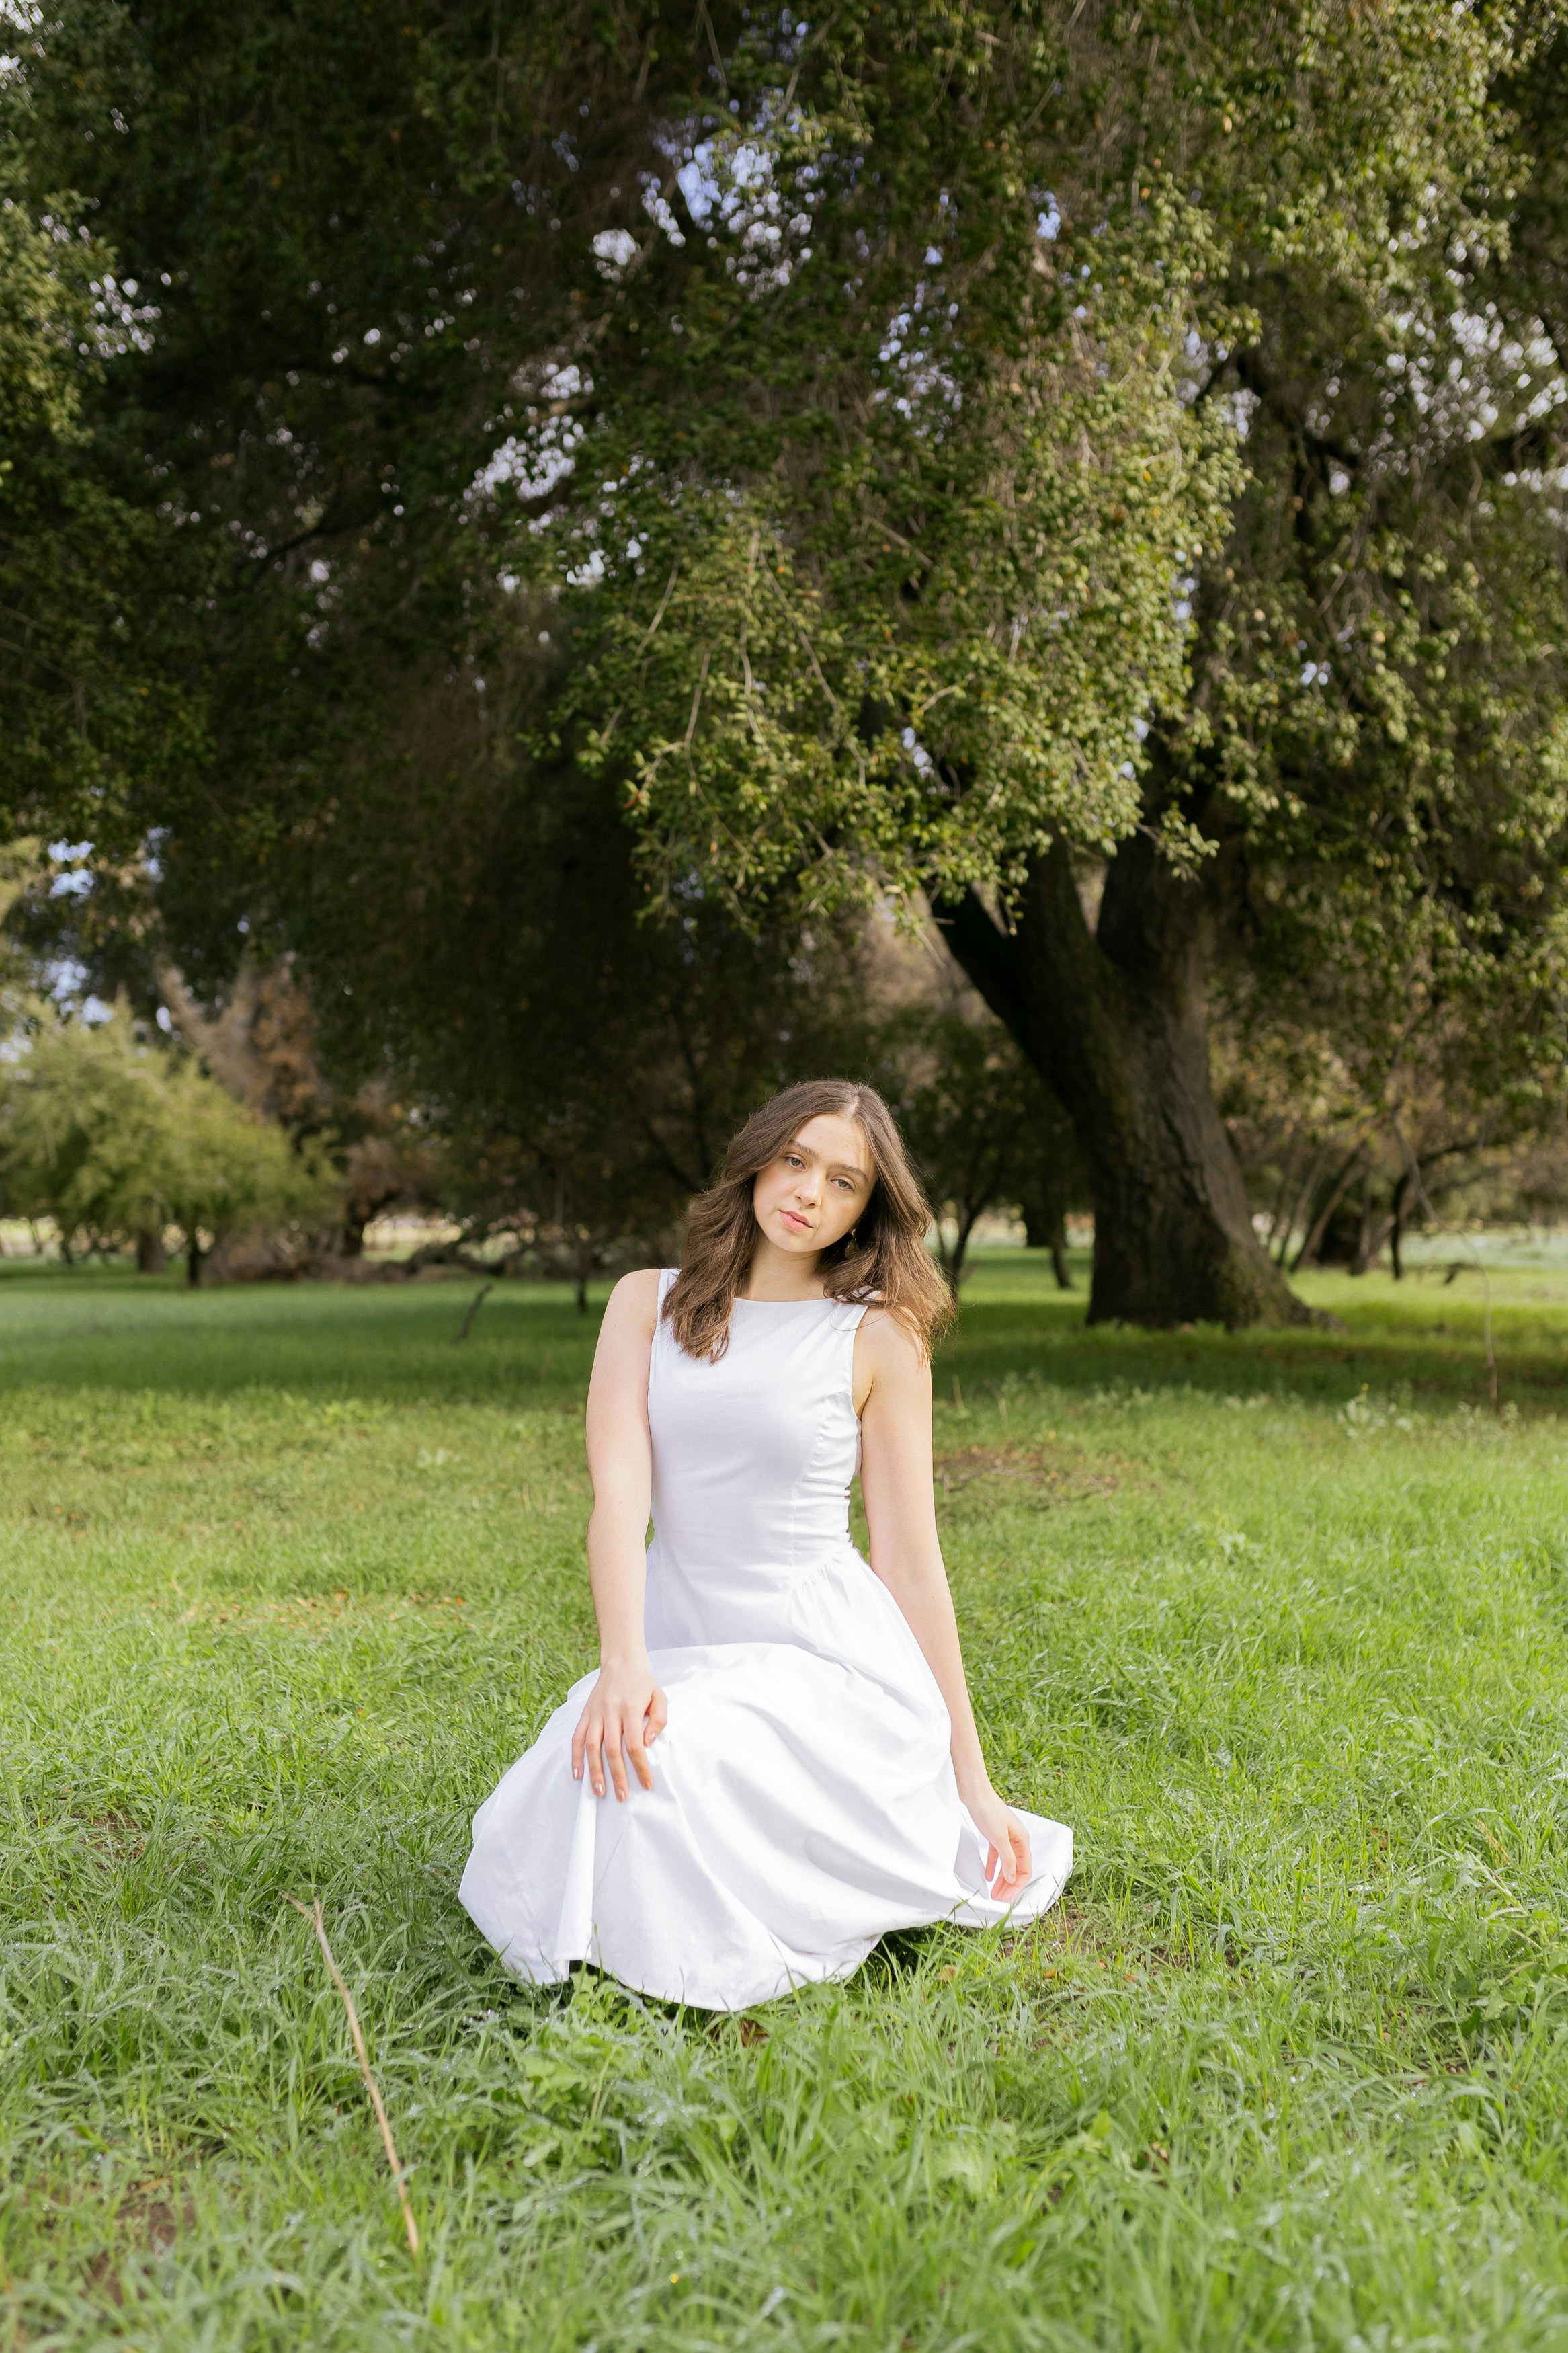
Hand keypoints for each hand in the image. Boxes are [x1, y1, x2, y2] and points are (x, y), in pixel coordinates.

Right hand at [571, 1655, 667, 1799]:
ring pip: (591, 1745)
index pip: (634, 1744)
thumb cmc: (643, 1684)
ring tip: (598, 1791)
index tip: (647, 1784)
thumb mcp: (660, 1698)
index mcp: (630, 1708)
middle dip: (617, 1775)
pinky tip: (577, 1774)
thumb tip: (647, 1744)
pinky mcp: (585, 1713)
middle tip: (621, 1796)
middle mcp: (610, 1711)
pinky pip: (576, 1736)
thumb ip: (658, 1721)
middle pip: (611, 1749)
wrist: (621, 1662)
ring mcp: (595, 1712)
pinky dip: (575, 1756)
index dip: (640, 1767)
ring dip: (594, 1770)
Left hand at [963, 1781, 1032, 1901]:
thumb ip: (1007, 1859)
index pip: (1024, 1870)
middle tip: (999, 1900)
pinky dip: (993, 1867)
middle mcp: (1016, 1840)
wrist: (975, 1792)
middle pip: (1016, 1869)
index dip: (1016, 1886)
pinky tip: (987, 1877)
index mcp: (1022, 1840)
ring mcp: (1006, 1837)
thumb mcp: (998, 1838)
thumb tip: (1013, 1877)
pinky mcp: (994, 1835)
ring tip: (994, 1893)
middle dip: (1009, 1886)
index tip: (1007, 1899)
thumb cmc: (987, 1811)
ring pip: (1006, 1864)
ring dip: (1001, 1879)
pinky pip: (997, 1855)